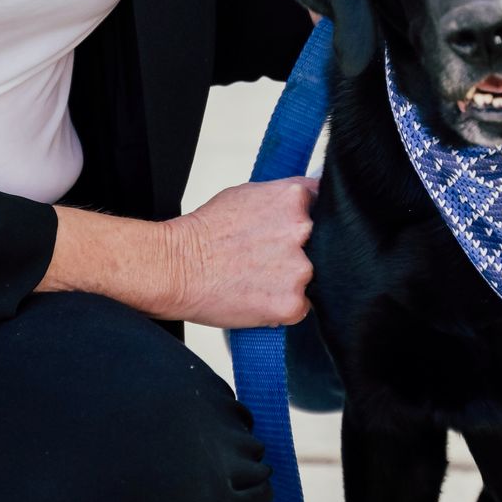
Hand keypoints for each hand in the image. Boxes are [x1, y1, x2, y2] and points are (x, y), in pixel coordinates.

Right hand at [161, 177, 318, 327]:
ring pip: (312, 278)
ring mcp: (300, 268)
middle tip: (270, 259)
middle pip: (323, 244)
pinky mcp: (292, 303)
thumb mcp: (248, 194)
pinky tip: (260, 297)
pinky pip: (300, 307)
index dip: (313, 221)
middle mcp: (303, 230)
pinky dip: (284, 306)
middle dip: (301, 252)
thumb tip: (305, 203)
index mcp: (293, 198)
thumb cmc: (205, 231)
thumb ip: (284, 199)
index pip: (325, 207)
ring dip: (292, 281)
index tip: (301, 232)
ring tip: (260, 279)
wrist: (176, 267)